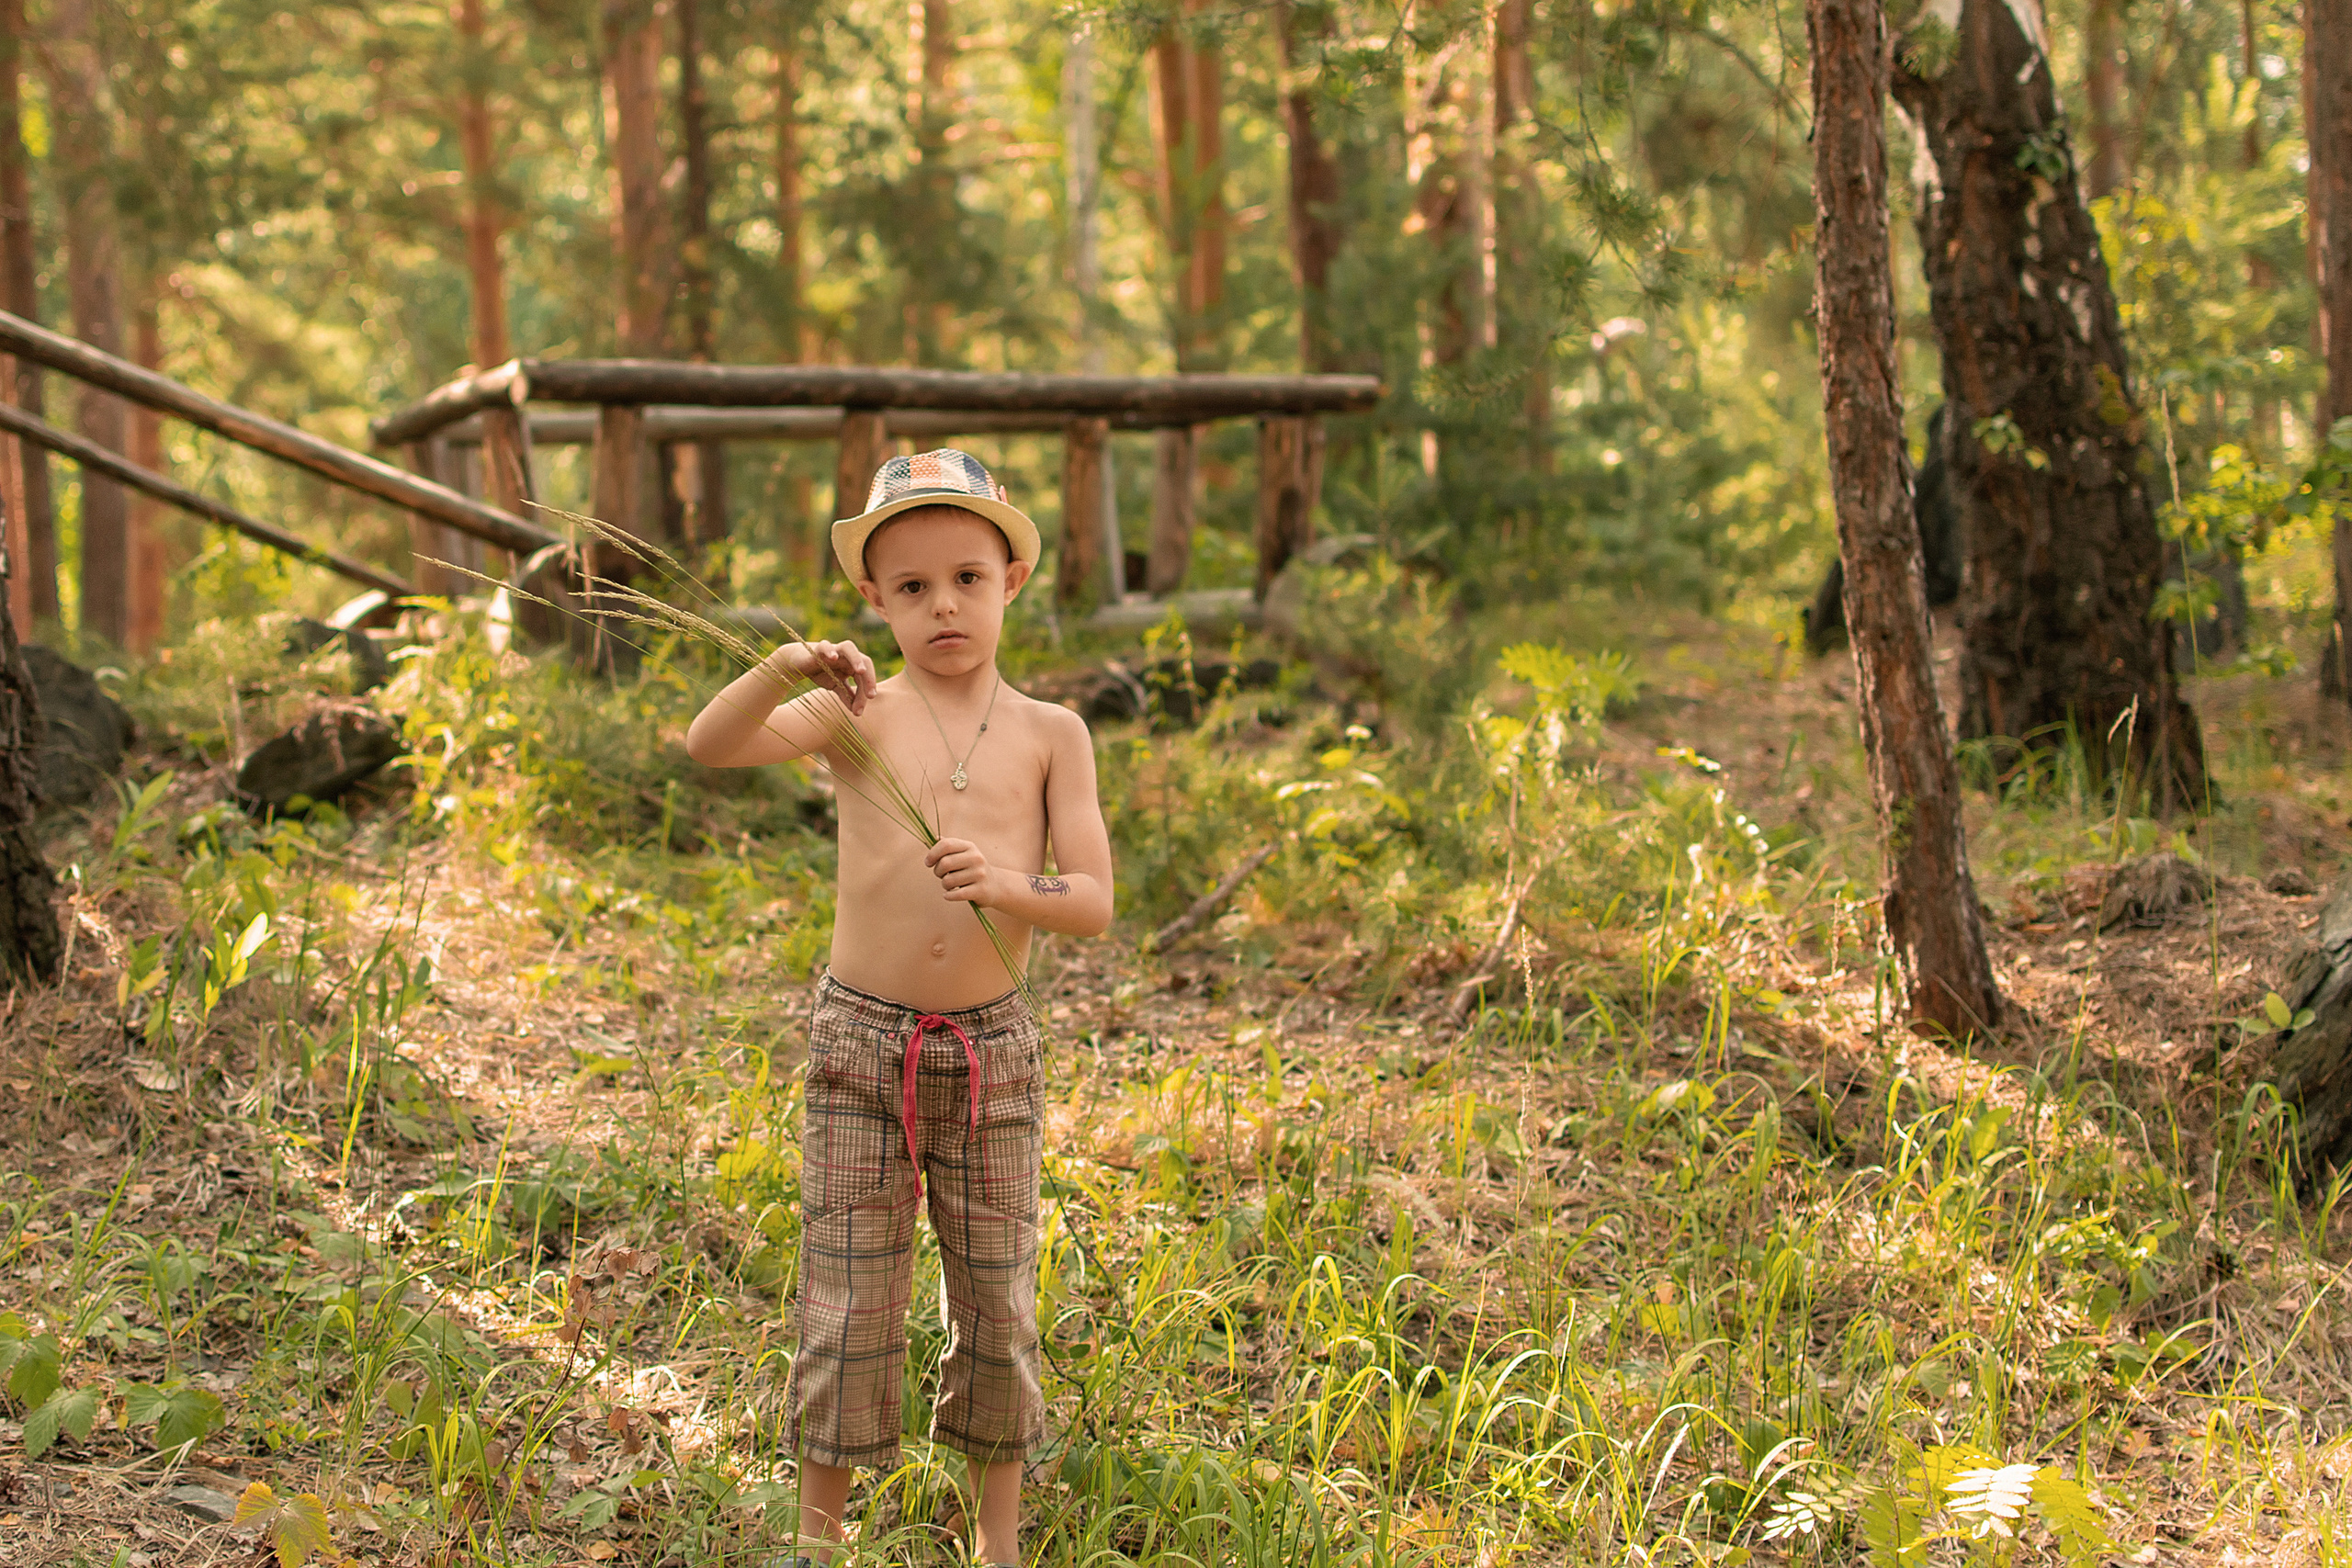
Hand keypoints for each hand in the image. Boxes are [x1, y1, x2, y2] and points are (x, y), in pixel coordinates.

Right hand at [763, 639, 877, 713]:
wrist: (798, 663)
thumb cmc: (821, 672)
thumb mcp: (835, 686)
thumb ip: (846, 696)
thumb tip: (857, 712)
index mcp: (853, 665)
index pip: (865, 676)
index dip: (867, 690)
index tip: (864, 708)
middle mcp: (847, 656)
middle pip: (865, 661)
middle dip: (869, 678)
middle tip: (871, 695)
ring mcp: (834, 650)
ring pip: (849, 648)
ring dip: (857, 659)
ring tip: (861, 671)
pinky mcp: (818, 648)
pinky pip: (825, 646)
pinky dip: (830, 650)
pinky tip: (833, 658)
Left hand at [925, 837, 1000, 905]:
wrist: (995, 886)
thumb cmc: (971, 869)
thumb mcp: (964, 854)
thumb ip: (949, 846)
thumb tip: (935, 837)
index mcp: (969, 847)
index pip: (946, 845)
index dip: (932, 854)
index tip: (928, 862)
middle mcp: (976, 858)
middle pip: (945, 863)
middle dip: (937, 871)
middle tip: (941, 875)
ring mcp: (980, 874)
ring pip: (948, 880)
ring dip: (944, 885)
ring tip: (950, 885)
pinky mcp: (981, 890)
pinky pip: (956, 894)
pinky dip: (948, 896)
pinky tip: (948, 895)